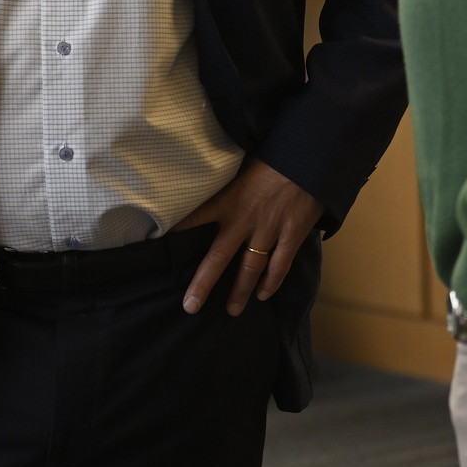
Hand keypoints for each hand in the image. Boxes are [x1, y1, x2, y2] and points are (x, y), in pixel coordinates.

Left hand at [173, 158, 322, 316]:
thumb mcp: (242, 166)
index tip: (158, 246)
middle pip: (218, 257)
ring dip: (241, 291)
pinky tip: (263, 294)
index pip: (196, 218)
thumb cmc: (273, 156)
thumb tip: (209, 188)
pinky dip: (272, 282)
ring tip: (232, 311)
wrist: (308, 155)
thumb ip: (228, 185)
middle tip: (190, 306)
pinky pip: (280, 265)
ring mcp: (269, 229)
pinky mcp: (292, 234)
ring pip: (250, 268)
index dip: (178, 232)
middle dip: (203, 283)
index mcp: (229, 199)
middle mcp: (244, 219)